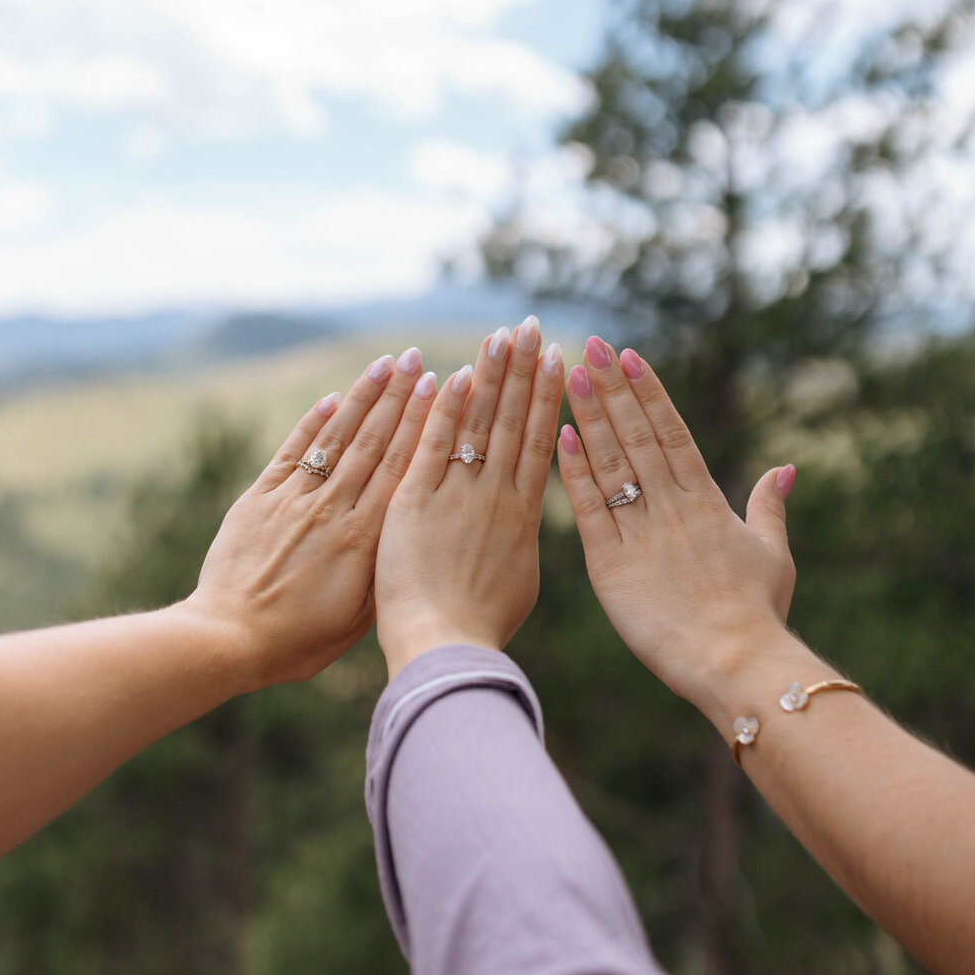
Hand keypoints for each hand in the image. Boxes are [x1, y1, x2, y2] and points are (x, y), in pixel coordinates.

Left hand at [185, 347, 436, 689]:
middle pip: (374, 442)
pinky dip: (311, 423)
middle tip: (417, 359)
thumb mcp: (358, 619)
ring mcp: (294, 500)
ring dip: (362, 398)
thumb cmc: (298, 642)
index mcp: (365, 539)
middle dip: (399, 397)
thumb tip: (411, 539)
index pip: (403, 469)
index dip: (424, 426)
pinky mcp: (259, 500)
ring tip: (383, 364)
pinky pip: (293, 453)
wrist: (229, 639)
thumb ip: (385, 573)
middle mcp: (333, 509)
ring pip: (336, 439)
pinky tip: (330, 399)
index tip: (441, 391)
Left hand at [375, 319, 564, 677]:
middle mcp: (497, 497)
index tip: (558, 360)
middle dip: (525, 370)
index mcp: (522, 518)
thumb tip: (520, 535)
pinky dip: (445, 408)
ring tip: (504, 334)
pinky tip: (457, 373)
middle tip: (532, 326)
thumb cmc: (478, 632)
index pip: (540, 443)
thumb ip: (515, 549)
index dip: (547, 399)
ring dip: (492, 375)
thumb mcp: (514, 587)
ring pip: (480, 422)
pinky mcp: (416, 500)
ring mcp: (458, 495)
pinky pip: (435, 444)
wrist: (445, 648)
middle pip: (514, 420)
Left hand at [556, 338, 797, 715]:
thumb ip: (769, 508)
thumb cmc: (758, 615)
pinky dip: (574, 473)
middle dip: (613, 389)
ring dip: (589, 417)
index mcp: (708, 501)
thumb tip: (785, 468)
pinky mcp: (612, 565)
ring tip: (570, 376)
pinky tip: (559, 437)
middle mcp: (671, 507)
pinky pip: (590, 510)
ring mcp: (641, 532)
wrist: (737, 662)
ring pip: (610, 463)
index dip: (649, 393)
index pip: (673, 433)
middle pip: (636, 436)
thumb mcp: (773, 554)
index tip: (630, 355)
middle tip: (589, 345)